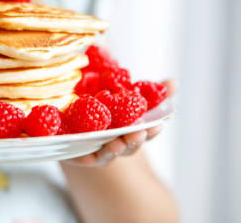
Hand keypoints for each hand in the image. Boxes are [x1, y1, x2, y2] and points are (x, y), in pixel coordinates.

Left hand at [61, 79, 177, 166]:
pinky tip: (87, 157)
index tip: (157, 123)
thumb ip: (145, 86)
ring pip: (106, 154)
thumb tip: (174, 82)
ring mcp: (94, 149)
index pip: (146, 131)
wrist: (66, 109)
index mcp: (128, 127)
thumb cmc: (99, 97)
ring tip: (116, 143)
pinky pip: (78, 158)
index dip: (153, 129)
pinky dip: (84, 159)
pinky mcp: (73, 152)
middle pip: (128, 146)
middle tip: (136, 133)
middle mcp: (114, 141)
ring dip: (113, 150)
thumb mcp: (121, 85)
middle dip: (134, 141)